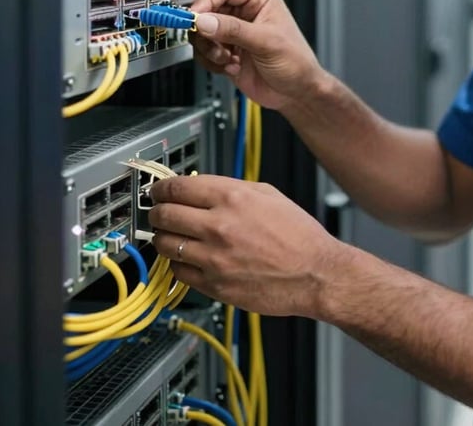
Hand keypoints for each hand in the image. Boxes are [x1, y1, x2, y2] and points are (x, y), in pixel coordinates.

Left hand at [150, 174, 342, 316]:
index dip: (161, 188)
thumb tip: (203, 188)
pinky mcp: (214, 285)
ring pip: (165, 245)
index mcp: (233, 198)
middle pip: (164, 215)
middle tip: (159, 212)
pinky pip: (178, 272)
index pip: (178, 188)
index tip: (158, 191)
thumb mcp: (269, 195)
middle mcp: (220, 226)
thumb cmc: (298, 235)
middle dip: (156, 211)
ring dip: (164, 238)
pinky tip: (190, 258)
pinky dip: (178, 264)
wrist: (315, 273)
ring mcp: (214, 258)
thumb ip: (232, 188)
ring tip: (173, 236)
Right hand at [190, 0, 325, 110]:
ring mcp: (233, 32)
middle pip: (206, 10)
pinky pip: (204, 51)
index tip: (193, 18)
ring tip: (227, 59)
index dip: (205, 2)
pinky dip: (212, 62)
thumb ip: (233, 30)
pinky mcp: (226, 50)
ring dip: (209, 50)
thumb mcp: (266, 42)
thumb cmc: (296, 62)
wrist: (296, 93)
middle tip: (212, 46)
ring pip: (201, 32)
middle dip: (205, 31)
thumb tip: (204, 20)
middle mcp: (243, 12)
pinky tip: (231, 67)